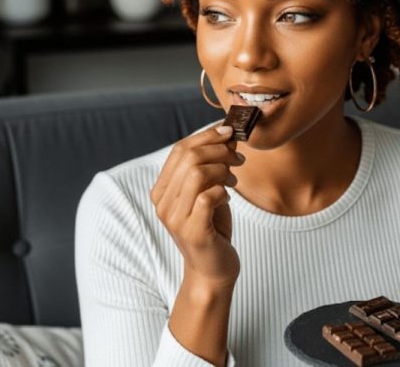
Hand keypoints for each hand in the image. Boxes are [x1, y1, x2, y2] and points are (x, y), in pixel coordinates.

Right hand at [150, 125, 244, 288]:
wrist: (212, 268)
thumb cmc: (212, 227)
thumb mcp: (210, 190)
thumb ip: (212, 166)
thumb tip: (227, 134)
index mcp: (162, 190)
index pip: (179, 149)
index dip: (205, 136)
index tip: (228, 132)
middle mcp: (162, 203)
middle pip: (189, 157)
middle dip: (219, 150)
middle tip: (238, 157)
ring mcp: (175, 218)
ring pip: (197, 174)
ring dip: (222, 169)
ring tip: (235, 178)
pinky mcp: (192, 231)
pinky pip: (209, 197)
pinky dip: (223, 191)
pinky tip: (228, 197)